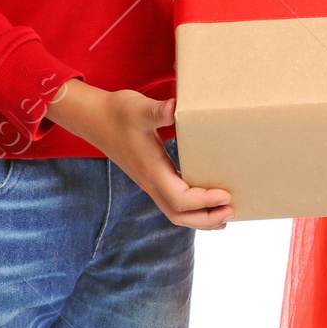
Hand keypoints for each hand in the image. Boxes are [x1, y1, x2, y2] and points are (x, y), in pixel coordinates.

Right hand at [45, 81, 233, 227]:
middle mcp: (150, 182)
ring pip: (175, 212)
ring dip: (200, 218)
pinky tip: (207, 202)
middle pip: (179, 215)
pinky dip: (192, 209)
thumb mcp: (138, 108)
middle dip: (206, 219)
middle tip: (232, 211)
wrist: (94, 118)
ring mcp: (149, 183)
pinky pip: (172, 202)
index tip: (226, 194)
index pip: (180, 198)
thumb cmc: (117, 112)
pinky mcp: (151, 179)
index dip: (204, 201)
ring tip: (225, 215)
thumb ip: (157, 111)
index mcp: (151, 170)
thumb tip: (174, 108)